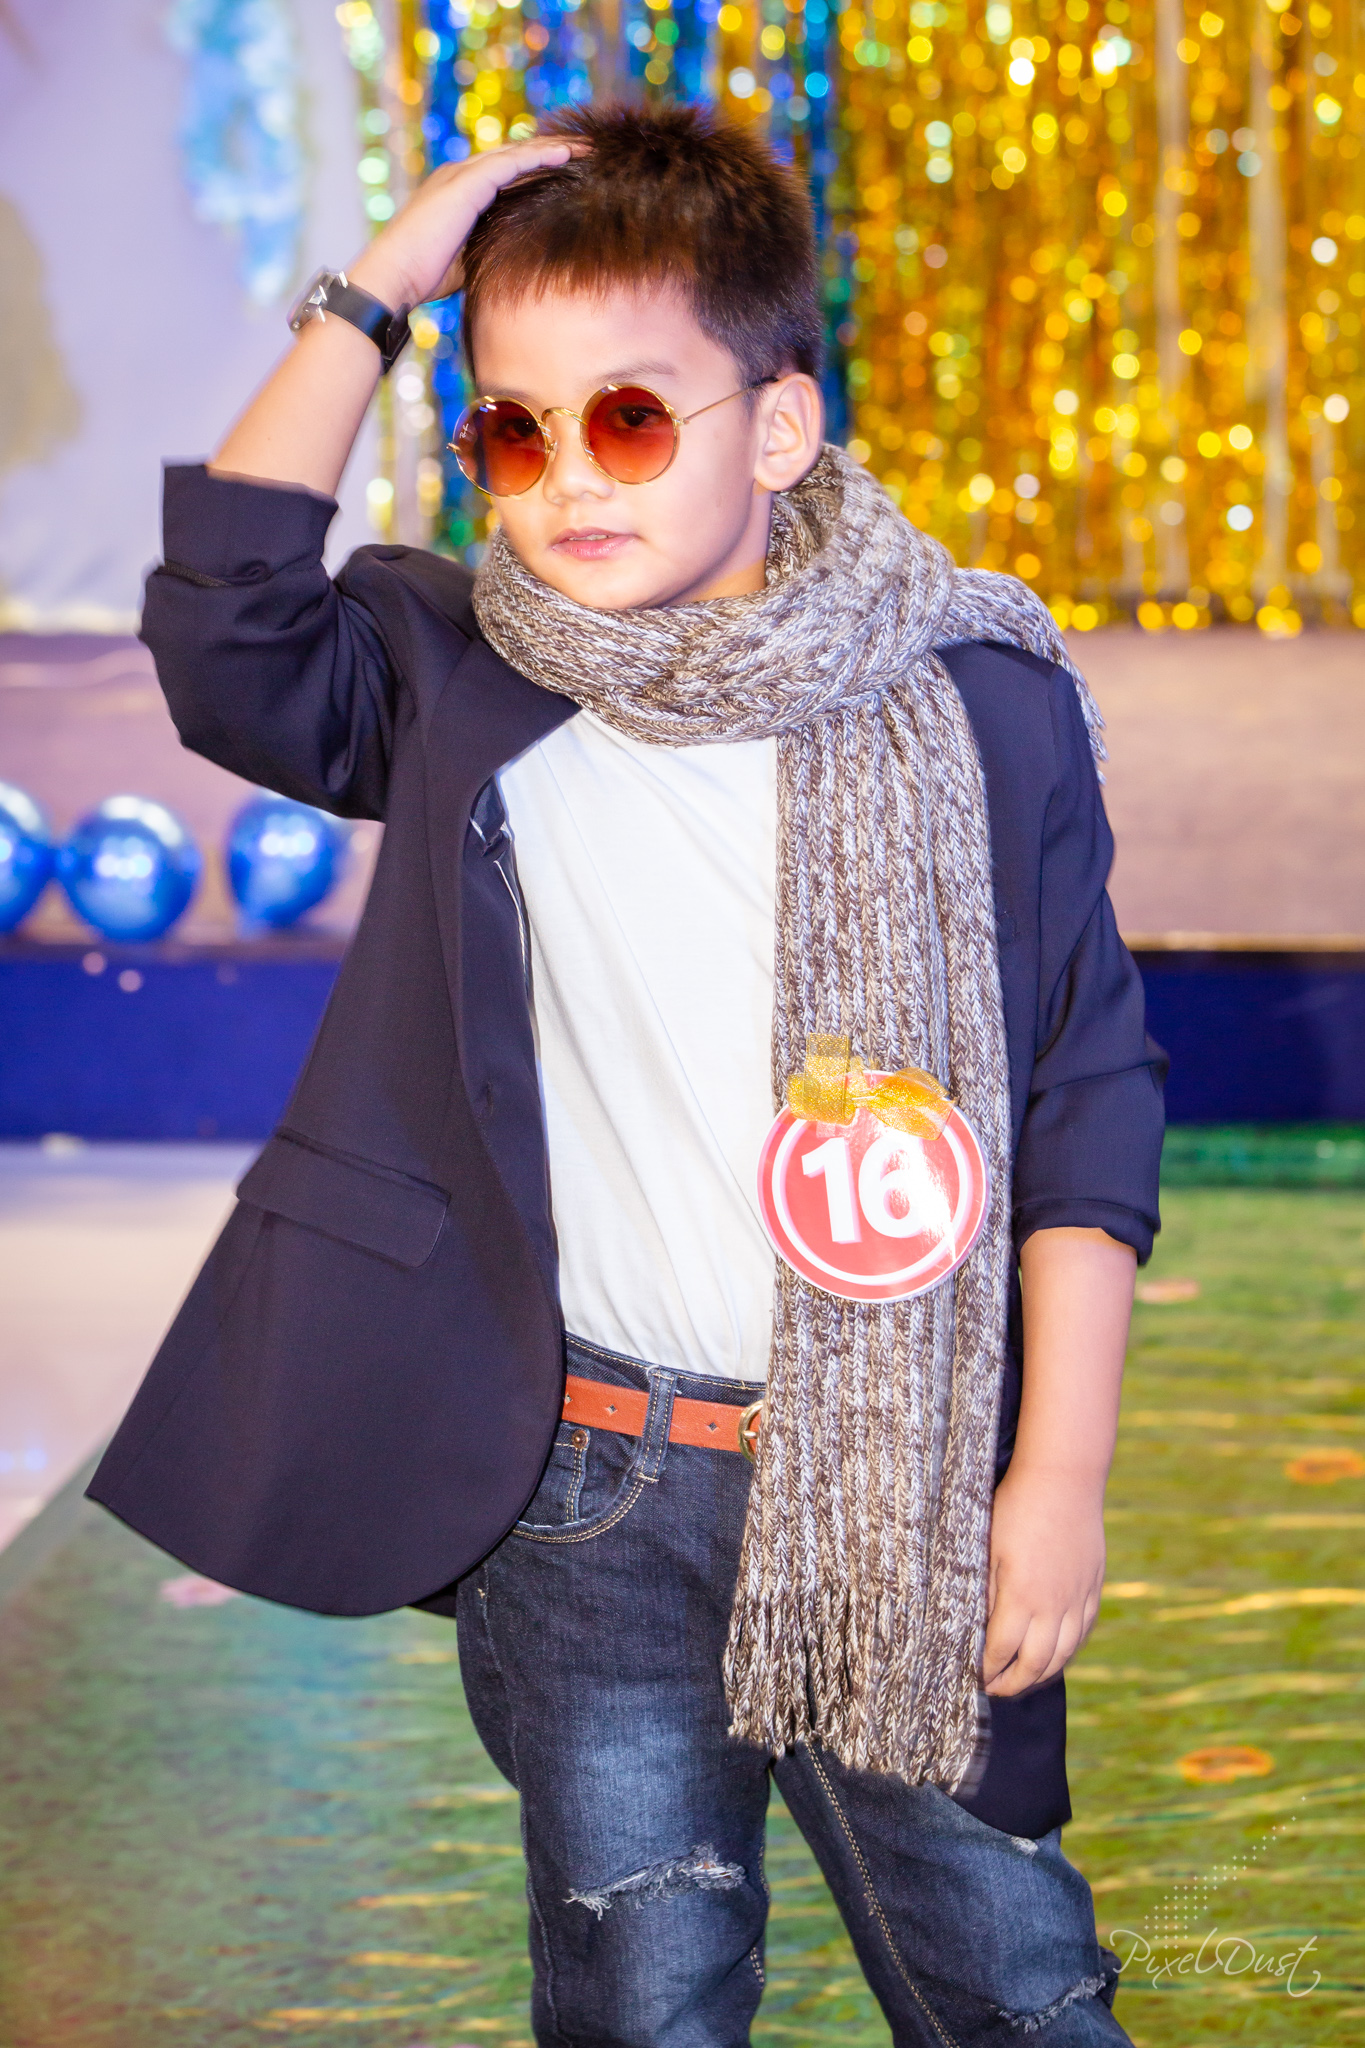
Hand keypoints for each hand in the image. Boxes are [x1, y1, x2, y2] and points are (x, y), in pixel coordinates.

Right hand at [347, 137, 577, 312]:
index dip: (537, 170)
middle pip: (514, 156)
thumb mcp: (466, 258)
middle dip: (550, 152)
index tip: (568, 172)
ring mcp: (462, 176)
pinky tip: (565, 155)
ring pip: (516, 154)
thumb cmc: (424, 276)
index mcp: (460, 192)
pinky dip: (538, 157)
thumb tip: (515, 258)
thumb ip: (488, 246)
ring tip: (585, 147)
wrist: (394, 275)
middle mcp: (460, 176)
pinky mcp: (466, 183)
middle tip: (586, 150)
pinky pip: (510, 163)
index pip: (506, 173)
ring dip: (552, 149)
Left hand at [980, 1464, 1105, 1696]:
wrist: (1064, 1480)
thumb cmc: (1017, 1508)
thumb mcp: (988, 1547)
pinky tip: (1054, 1656)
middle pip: (1035, 1664)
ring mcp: (1078, 1599)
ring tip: (1022, 1681)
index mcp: (1021, 1596)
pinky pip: (1082, 1633)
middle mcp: (1053, 1606)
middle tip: (995, 1690)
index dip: (987, 1670)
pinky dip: (1067, 1653)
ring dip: (1041, 1675)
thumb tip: (976, 1628)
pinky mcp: (1093, 1589)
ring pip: (1063, 1655)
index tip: (974, 1677)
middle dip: (1012, 1683)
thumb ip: (985, 1591)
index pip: (1002, 1650)